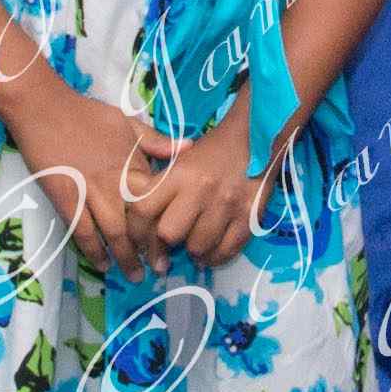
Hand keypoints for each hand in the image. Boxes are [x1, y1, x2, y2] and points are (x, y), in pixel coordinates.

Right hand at [12, 85, 181, 279]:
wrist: (45, 108)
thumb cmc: (86, 114)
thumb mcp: (126, 122)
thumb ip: (156, 141)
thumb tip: (190, 148)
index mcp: (132, 162)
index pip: (156, 200)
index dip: (166, 224)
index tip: (174, 242)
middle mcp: (115, 180)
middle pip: (138, 221)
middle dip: (150, 248)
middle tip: (158, 269)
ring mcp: (90, 190)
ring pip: (113, 231)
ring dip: (125, 256)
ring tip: (134, 274)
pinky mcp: (66, 197)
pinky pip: (82, 230)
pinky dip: (93, 249)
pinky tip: (102, 263)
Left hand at [132, 98, 262, 267]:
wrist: (255, 135)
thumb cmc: (212, 150)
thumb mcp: (180, 159)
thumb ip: (157, 185)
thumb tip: (134, 217)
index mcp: (179, 173)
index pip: (143, 209)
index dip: (136, 231)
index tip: (140, 242)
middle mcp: (201, 189)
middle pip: (169, 234)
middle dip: (165, 244)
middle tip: (168, 247)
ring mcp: (227, 205)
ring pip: (198, 247)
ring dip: (193, 252)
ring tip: (194, 246)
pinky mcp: (250, 216)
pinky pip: (226, 251)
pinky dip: (216, 257)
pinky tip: (212, 251)